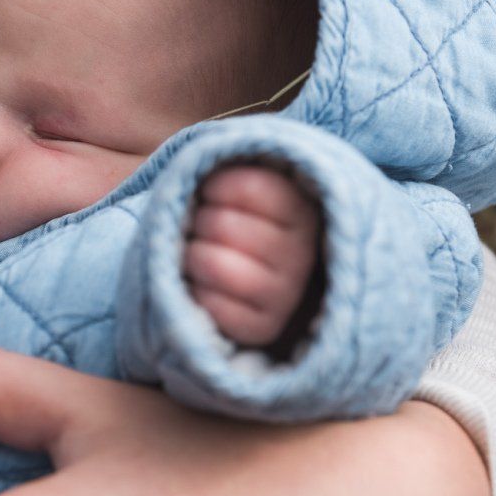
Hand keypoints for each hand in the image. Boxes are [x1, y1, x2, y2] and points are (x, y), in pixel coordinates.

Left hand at [184, 165, 320, 347]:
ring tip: (198, 254)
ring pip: (215, 265)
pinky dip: (194, 293)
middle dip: (200, 221)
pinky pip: (212, 307)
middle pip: (223, 225)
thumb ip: (238, 166)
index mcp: (302, 210)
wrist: (252, 276)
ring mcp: (284, 295)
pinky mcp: (261, 328)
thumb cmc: (239, 220)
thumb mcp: (247, 184)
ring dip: (193, 256)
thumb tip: (209, 167)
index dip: (216, 187)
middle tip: (204, 228)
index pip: (249, 186)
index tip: (212, 193)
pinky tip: (202, 286)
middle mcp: (300, 254)